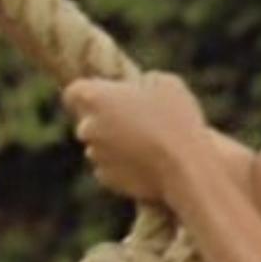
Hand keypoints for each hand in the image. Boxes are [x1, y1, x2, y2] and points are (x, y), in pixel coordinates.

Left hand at [62, 72, 209, 204]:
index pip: (73, 92)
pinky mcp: (108, 179)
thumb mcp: (165, 82)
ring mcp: (96, 156)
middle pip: (88, 120)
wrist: (187, 167)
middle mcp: (88, 127)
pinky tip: (148, 162)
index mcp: (96, 98)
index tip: (108, 94)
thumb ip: (141, 82)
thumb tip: (138, 89)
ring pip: (100, 145)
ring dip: (116, 142)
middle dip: (106, 118)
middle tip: (138, 117)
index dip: (89, 92)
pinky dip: (123, 164)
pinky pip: (110, 167)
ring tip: (149, 141)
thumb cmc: (175, 118)